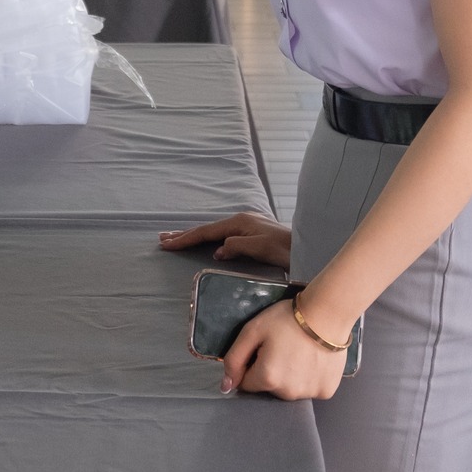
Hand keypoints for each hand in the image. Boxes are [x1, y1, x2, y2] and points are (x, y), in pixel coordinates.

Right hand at [158, 212, 291, 268]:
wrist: (308, 248)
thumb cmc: (286, 249)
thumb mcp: (260, 248)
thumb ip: (235, 246)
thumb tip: (217, 250)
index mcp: (239, 222)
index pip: (205, 232)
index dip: (185, 238)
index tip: (167, 244)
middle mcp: (240, 221)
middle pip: (206, 229)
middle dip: (184, 234)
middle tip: (162, 239)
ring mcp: (246, 226)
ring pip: (213, 232)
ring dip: (194, 236)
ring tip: (176, 238)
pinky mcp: (252, 235)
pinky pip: (222, 235)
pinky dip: (208, 239)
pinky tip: (205, 243)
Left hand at [221, 299, 347, 399]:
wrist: (327, 314)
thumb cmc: (287, 319)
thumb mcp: (252, 331)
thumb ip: (234, 359)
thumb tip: (226, 386)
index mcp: (268, 378)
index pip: (246, 383)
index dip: (251, 365)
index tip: (262, 349)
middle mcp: (288, 393)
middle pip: (268, 387)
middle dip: (269, 371)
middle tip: (281, 347)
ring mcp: (309, 394)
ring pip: (289, 389)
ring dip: (289, 376)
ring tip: (298, 352)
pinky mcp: (326, 391)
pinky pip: (309, 388)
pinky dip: (308, 377)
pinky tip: (312, 359)